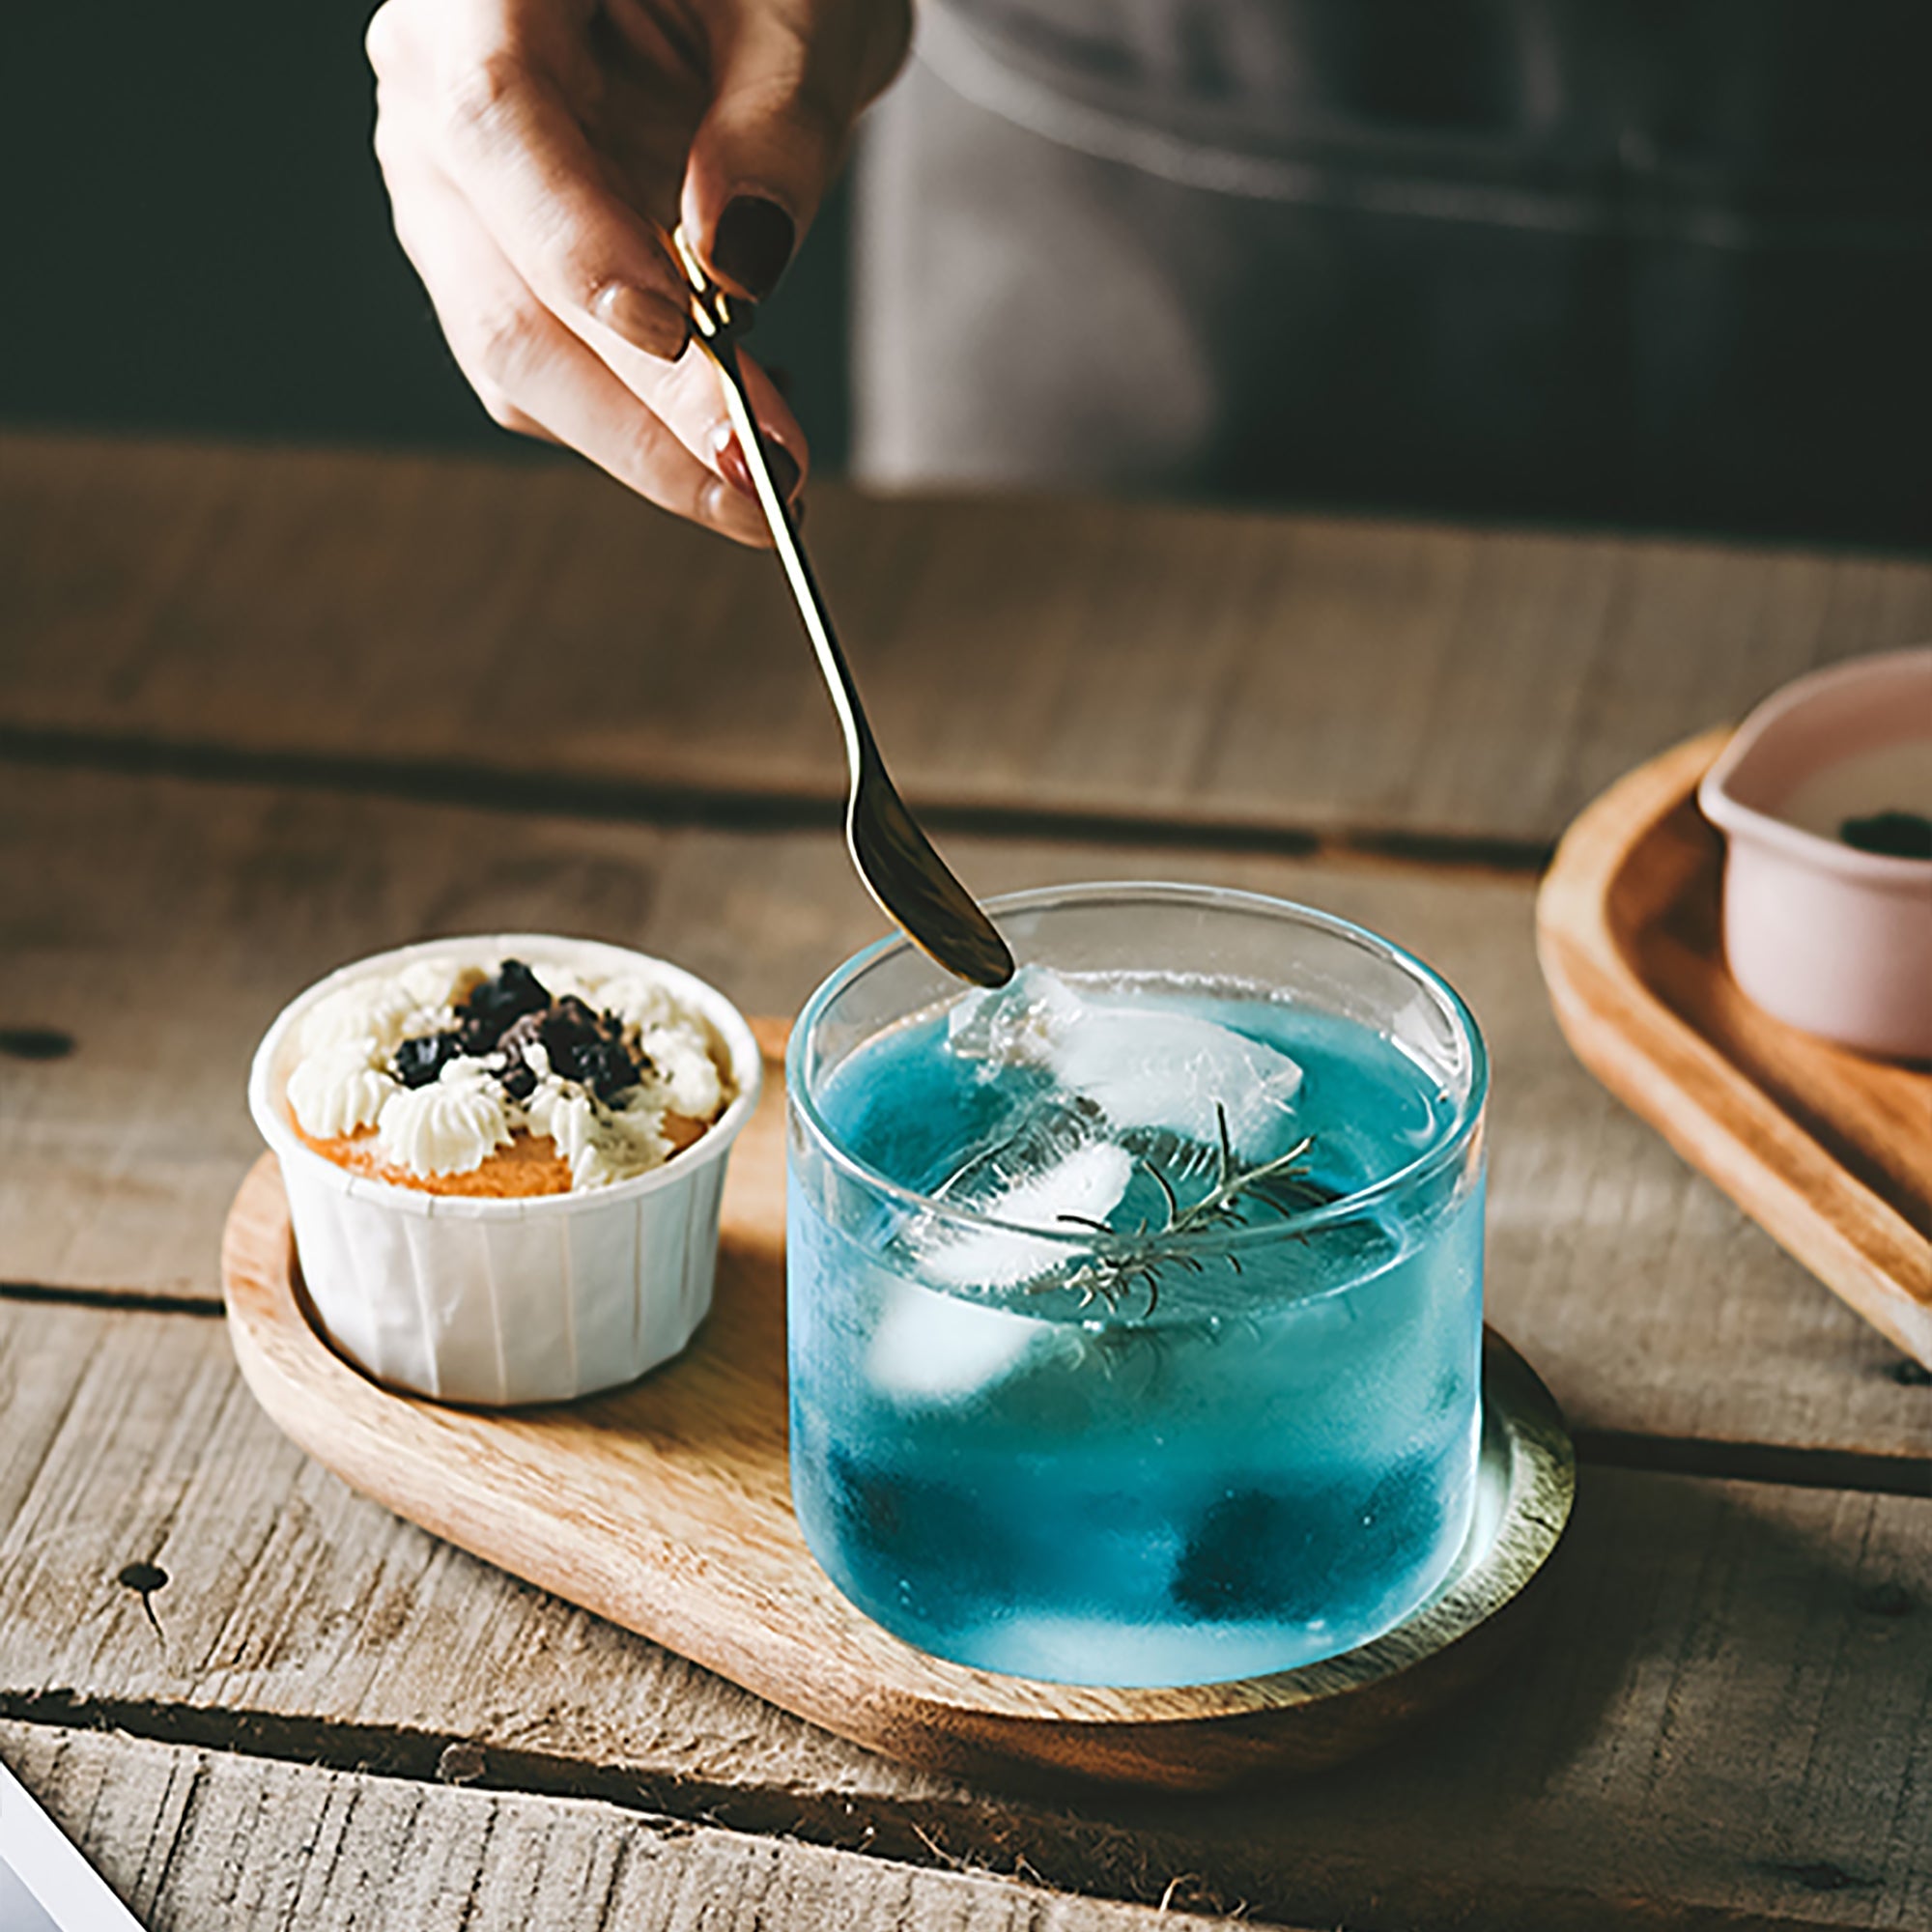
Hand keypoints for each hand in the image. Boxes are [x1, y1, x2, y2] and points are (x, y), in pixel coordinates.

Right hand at [366, 0, 909, 541]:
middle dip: (644, 411)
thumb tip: (743, 262)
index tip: (687, 337)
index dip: (582, 247)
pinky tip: (735, 426)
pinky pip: (551, 370)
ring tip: (769, 479)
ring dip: (647, 441)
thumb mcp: (798, 10)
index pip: (498, 126)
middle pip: (506, 296)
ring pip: (519, 361)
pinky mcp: (496, 263)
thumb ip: (775, 124)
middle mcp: (432, 94)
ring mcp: (452, 193)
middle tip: (766, 480)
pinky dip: (643, 418)